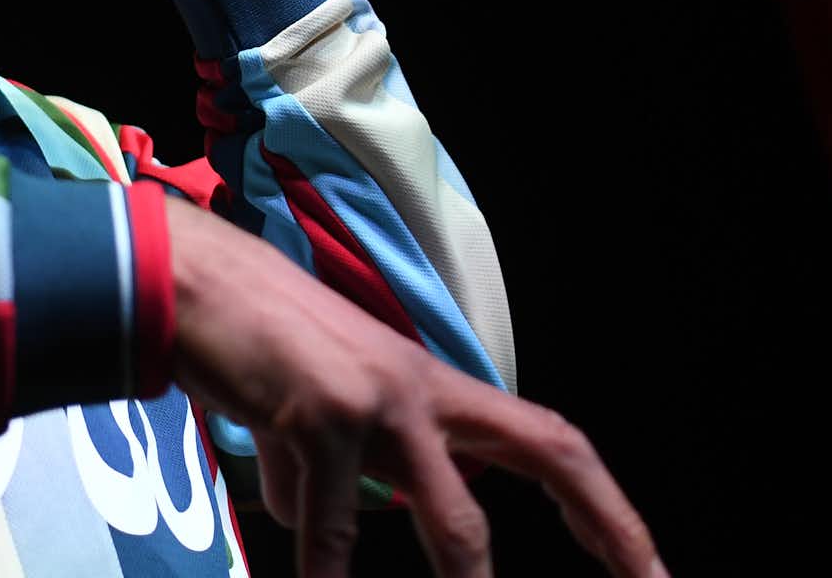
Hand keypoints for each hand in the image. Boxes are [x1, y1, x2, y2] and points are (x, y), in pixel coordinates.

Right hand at [164, 204, 666, 577]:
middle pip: (546, 450)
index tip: (643, 565)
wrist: (187, 282)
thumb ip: (323, 470)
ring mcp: (378, 399)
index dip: (602, 505)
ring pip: (453, 516)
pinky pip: (334, 526)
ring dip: (466, 577)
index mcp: (429, 388)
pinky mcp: (321, 414)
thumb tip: (313, 526)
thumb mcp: (303, 411)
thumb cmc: (243, 340)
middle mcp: (422, 388)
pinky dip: (328, 569)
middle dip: (607, 522)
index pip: (545, 442)